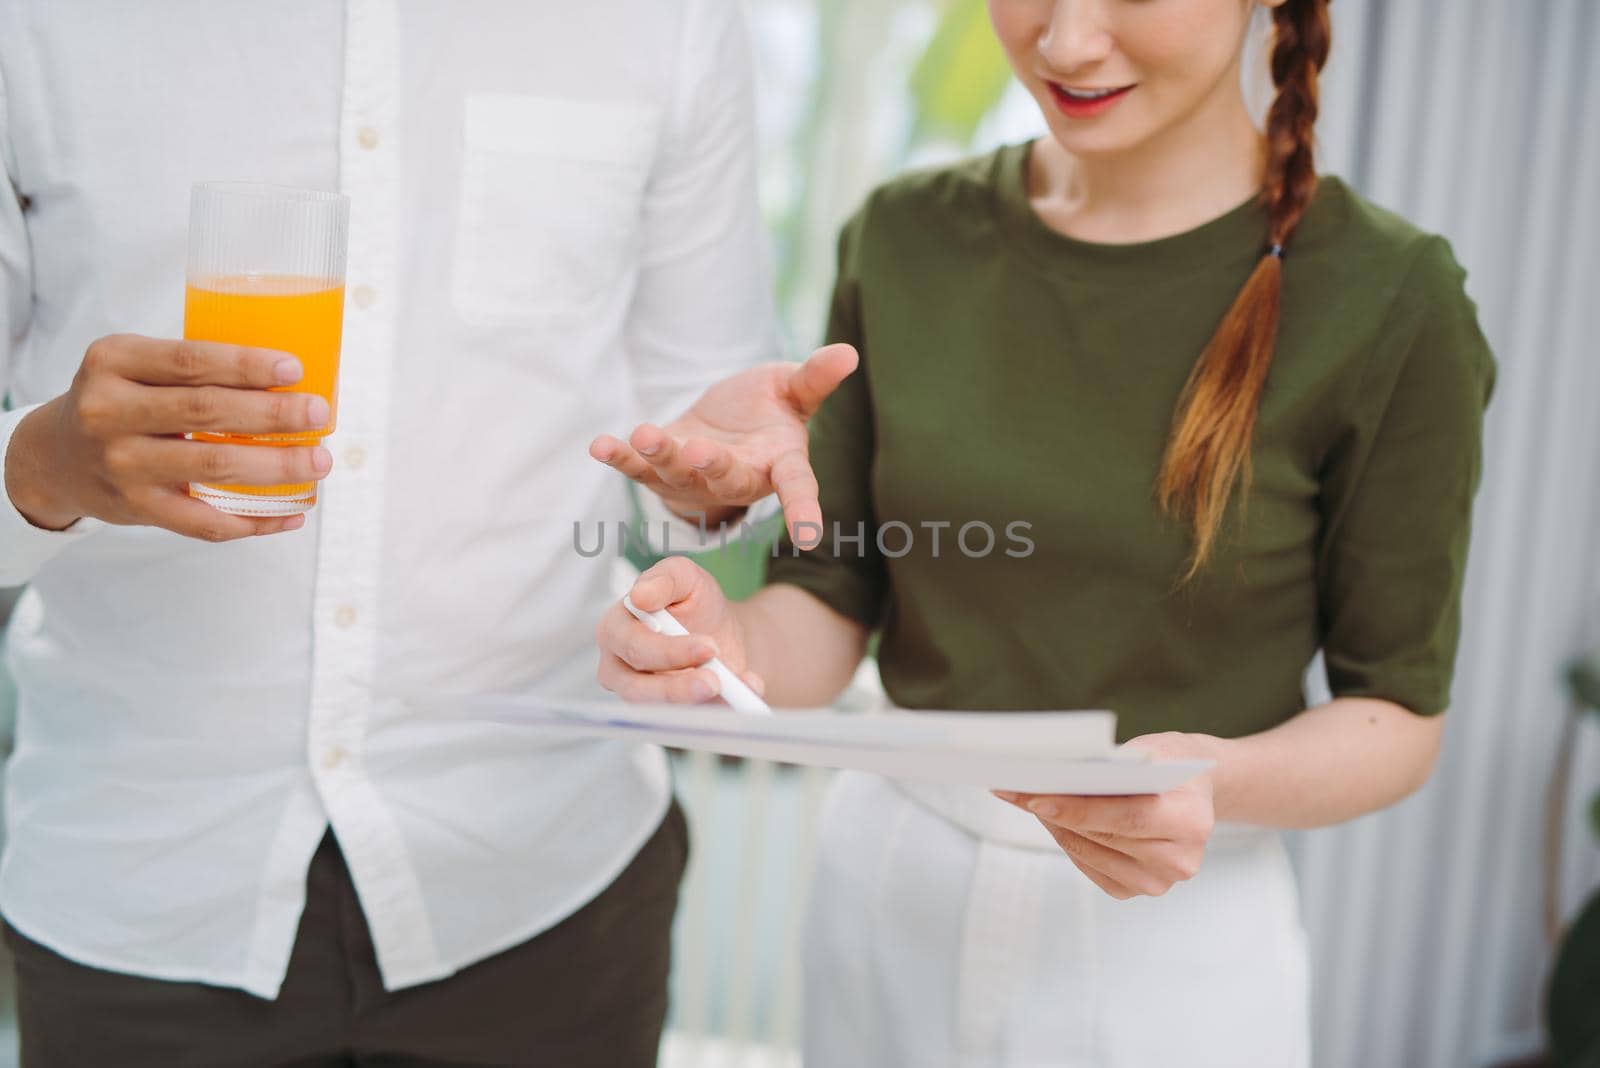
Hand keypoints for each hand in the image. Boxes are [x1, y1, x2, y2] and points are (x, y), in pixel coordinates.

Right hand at [4, 334, 332, 539]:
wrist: (54, 458)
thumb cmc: (118, 401)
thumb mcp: (133, 366)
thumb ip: (190, 369)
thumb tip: (289, 380)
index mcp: (113, 362)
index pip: (189, 362)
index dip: (245, 365)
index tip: (294, 370)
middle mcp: (109, 411)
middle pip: (206, 412)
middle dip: (273, 414)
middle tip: (320, 415)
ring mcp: (120, 464)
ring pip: (212, 467)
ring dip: (275, 467)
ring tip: (318, 462)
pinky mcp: (135, 508)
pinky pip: (204, 521)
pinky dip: (253, 520)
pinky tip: (291, 512)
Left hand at [589, 343, 858, 547]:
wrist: (721, 426)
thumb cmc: (766, 409)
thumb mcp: (792, 389)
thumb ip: (815, 377)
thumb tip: (849, 352)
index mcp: (778, 463)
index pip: (797, 487)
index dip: (804, 509)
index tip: (810, 535)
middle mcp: (737, 478)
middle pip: (727, 480)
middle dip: (711, 467)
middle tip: (699, 453)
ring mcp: (694, 480)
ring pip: (677, 473)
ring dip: (660, 455)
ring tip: (644, 434)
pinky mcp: (659, 471)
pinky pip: (637, 468)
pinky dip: (619, 456)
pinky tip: (599, 445)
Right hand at [595, 555, 763, 704]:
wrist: (717, 632)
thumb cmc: (692, 602)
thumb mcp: (685, 577)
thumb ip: (666, 578)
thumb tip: (641, 596)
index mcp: (615, 629)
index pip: (632, 646)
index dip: (668, 651)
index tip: (707, 647)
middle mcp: (619, 669)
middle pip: (638, 688)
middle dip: (678, 687)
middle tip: (716, 680)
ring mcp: (640, 698)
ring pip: (658, 713)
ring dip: (694, 707)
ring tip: (727, 693)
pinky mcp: (665, 717)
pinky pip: (685, 725)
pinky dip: (715, 714)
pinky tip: (741, 700)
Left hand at [994, 732, 1219, 899]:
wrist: (1195, 790)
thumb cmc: (1169, 763)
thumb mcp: (1150, 750)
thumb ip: (1115, 766)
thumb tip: (1056, 775)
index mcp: (1191, 821)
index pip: (1124, 817)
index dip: (1077, 809)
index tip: (1035, 798)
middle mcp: (1179, 860)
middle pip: (1101, 837)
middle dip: (1054, 812)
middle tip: (1015, 791)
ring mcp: (1159, 881)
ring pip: (1089, 853)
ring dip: (1055, 826)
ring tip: (1025, 799)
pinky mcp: (1138, 889)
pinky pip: (1090, 867)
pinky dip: (1068, 840)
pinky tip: (1052, 819)